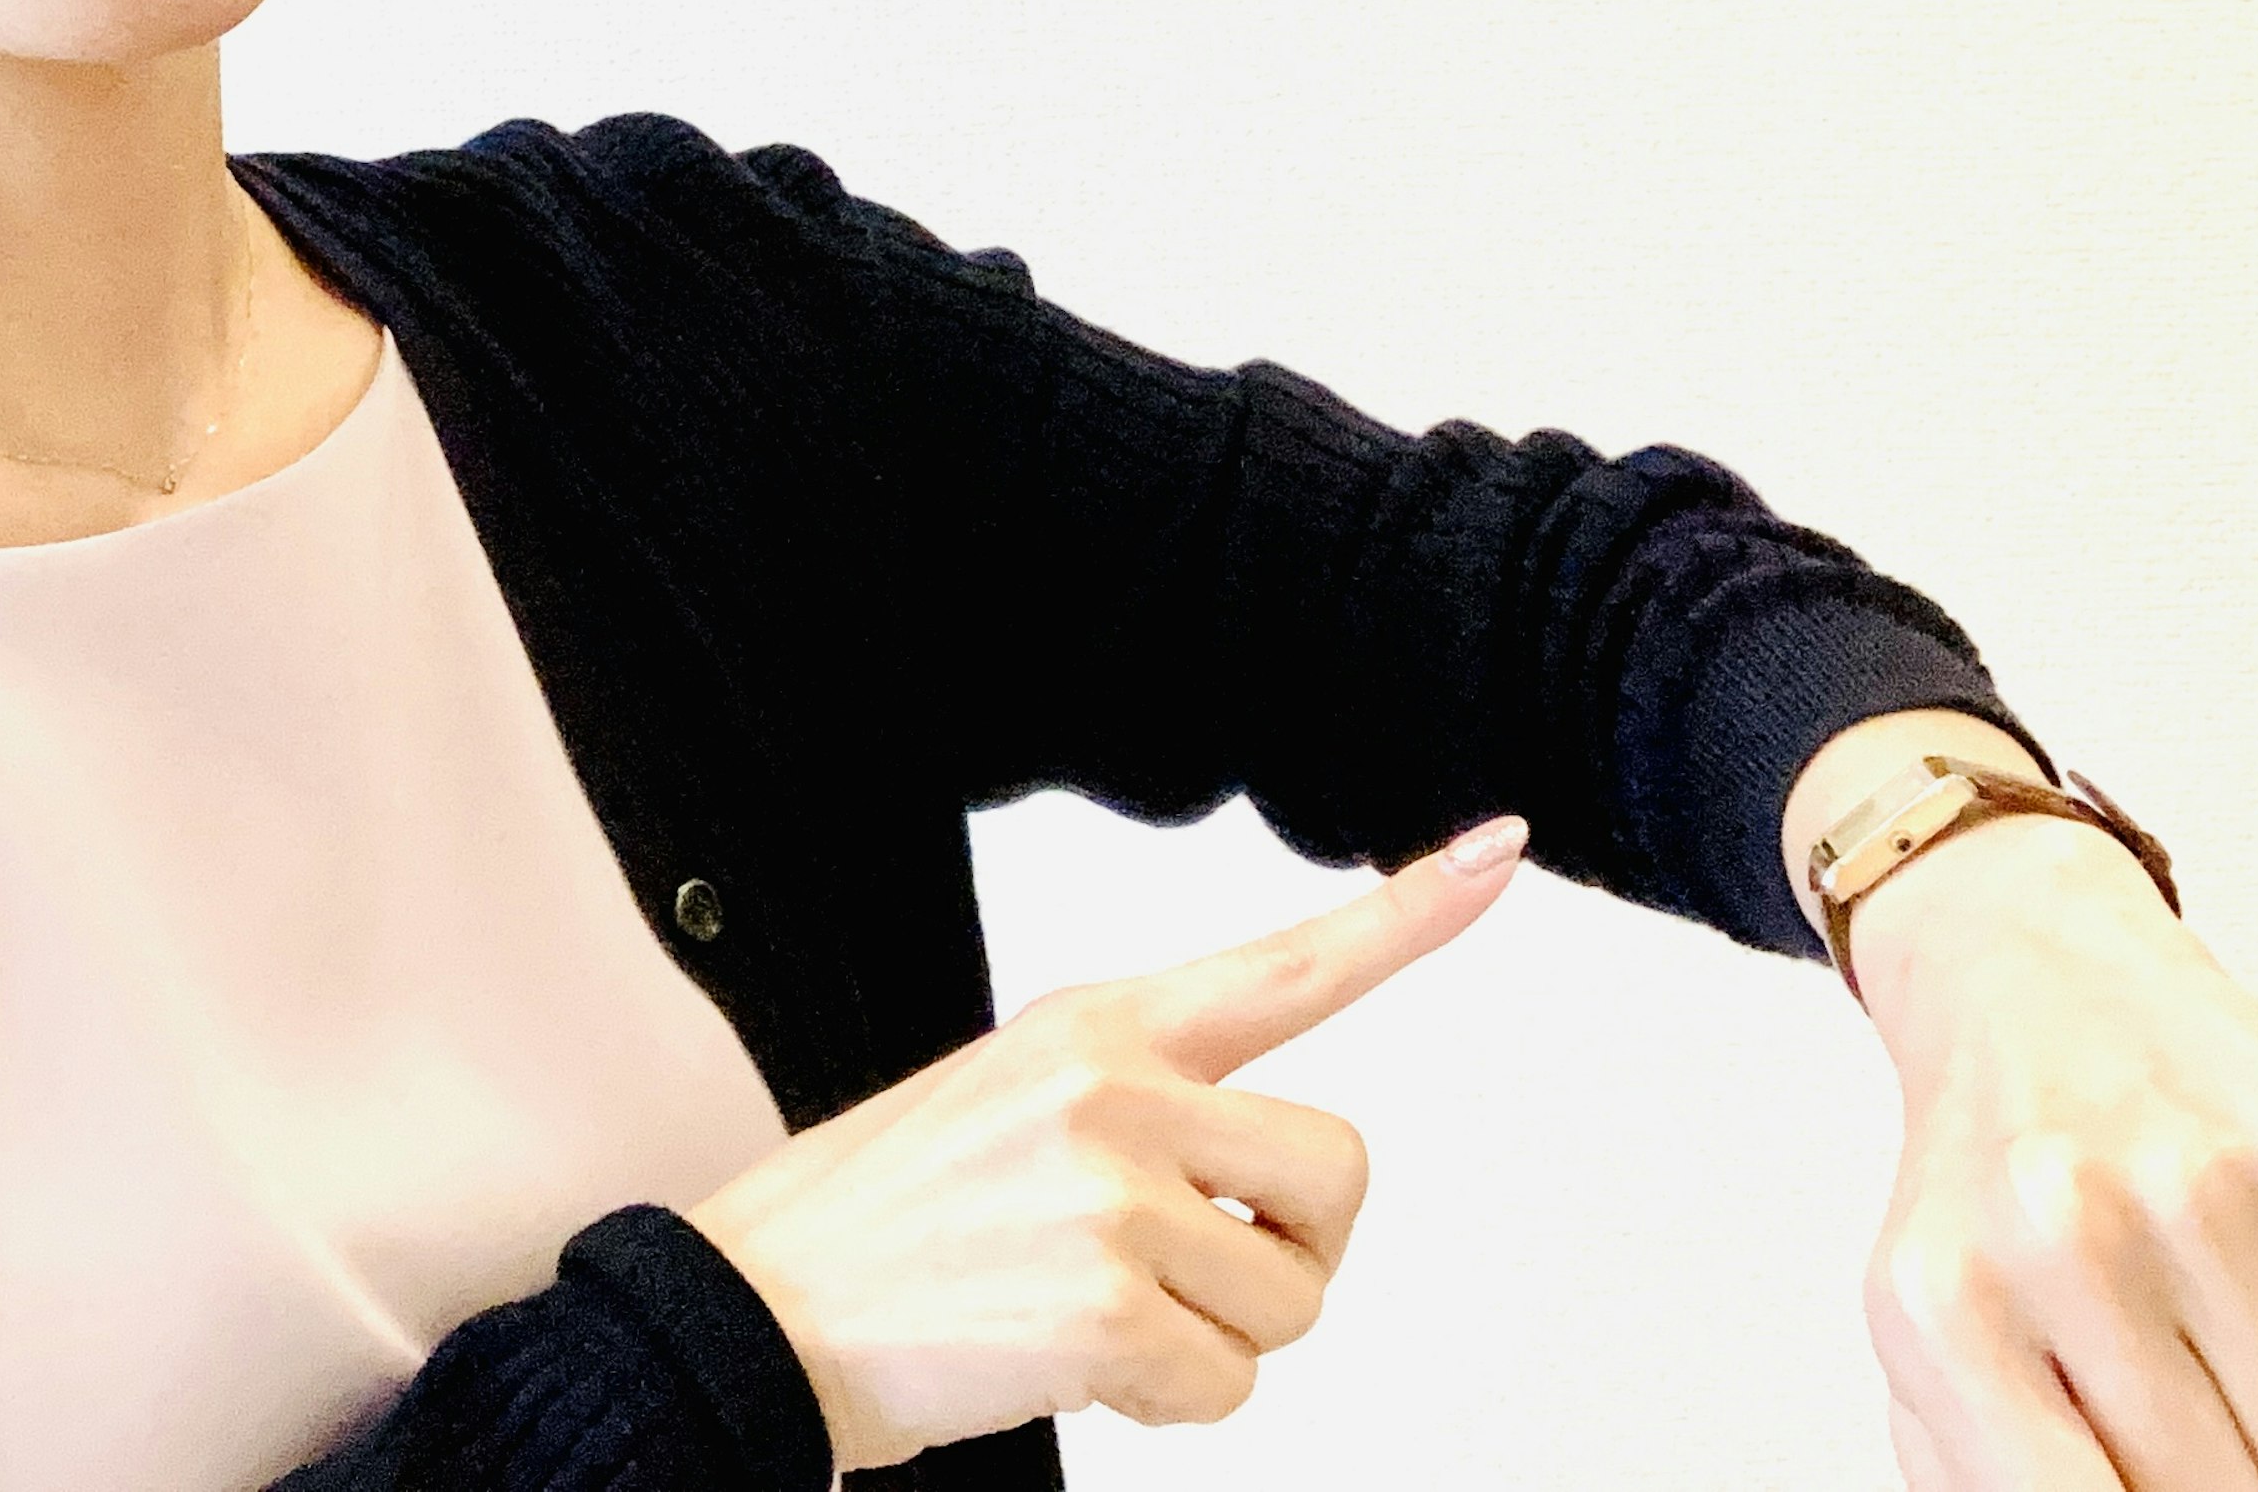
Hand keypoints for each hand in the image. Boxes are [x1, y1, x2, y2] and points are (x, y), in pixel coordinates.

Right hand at [684, 815, 1529, 1471]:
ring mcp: (1111, 1195)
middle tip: (1193, 1276)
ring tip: (1089, 1316)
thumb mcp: (1011, 1100)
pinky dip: (1166, 1406)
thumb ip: (1146, 1106)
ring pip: (1291, 1302)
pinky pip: (1227, 1388)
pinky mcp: (1103, 1306)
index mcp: (1098, 1024)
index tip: (1501, 851)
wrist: (755, 1309)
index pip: (1284, 961)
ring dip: (1214, 1342)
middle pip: (1337, 1173)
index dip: (1408, 913)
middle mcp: (1115, 1090)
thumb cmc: (886, 1221)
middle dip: (1295, 1252)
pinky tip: (1070, 1364)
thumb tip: (1271, 1192)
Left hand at [1848, 816, 2257, 1491]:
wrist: (2022, 970)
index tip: (2177, 1487)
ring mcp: (2197, 1179)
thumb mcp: (1931, 1335)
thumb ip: (1985, 1472)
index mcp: (1943, 1308)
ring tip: (2235, 1342)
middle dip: (2242, 1486)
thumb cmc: (1995, 1177)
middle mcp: (2062, 1233)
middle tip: (2209, 1415)